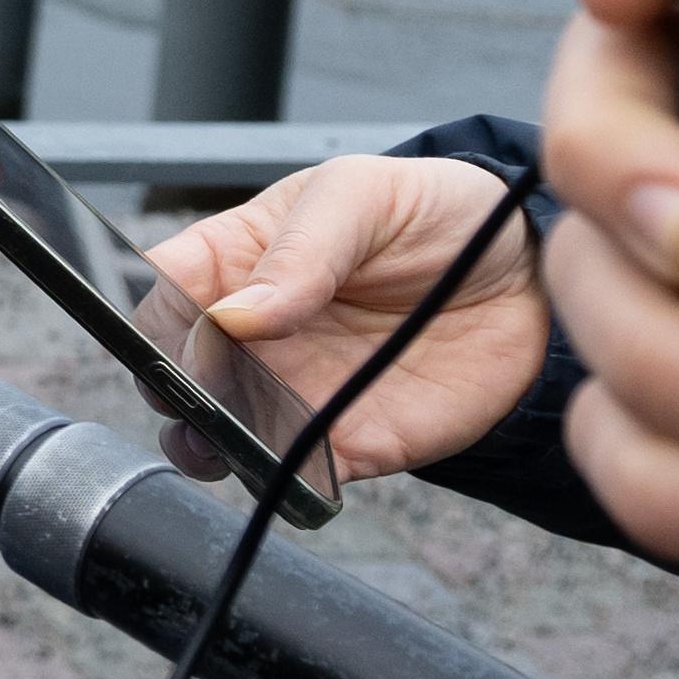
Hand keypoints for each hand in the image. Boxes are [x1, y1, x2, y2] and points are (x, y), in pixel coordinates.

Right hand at [138, 158, 549, 480]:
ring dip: (210, 445)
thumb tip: (237, 314)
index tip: (183, 332)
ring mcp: (291, 392)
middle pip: (173, 372)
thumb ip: (303, 249)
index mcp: (234, 260)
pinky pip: (295, 478)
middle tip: (214, 385)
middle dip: (175, 387)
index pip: (159, 292)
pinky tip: (296, 463)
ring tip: (234, 434)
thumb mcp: (362, 197)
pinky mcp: (345, 444)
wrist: (525, 275)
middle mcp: (251, 334)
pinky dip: (283, 481)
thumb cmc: (432, 214)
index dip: (152, 317)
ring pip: (215, 436)